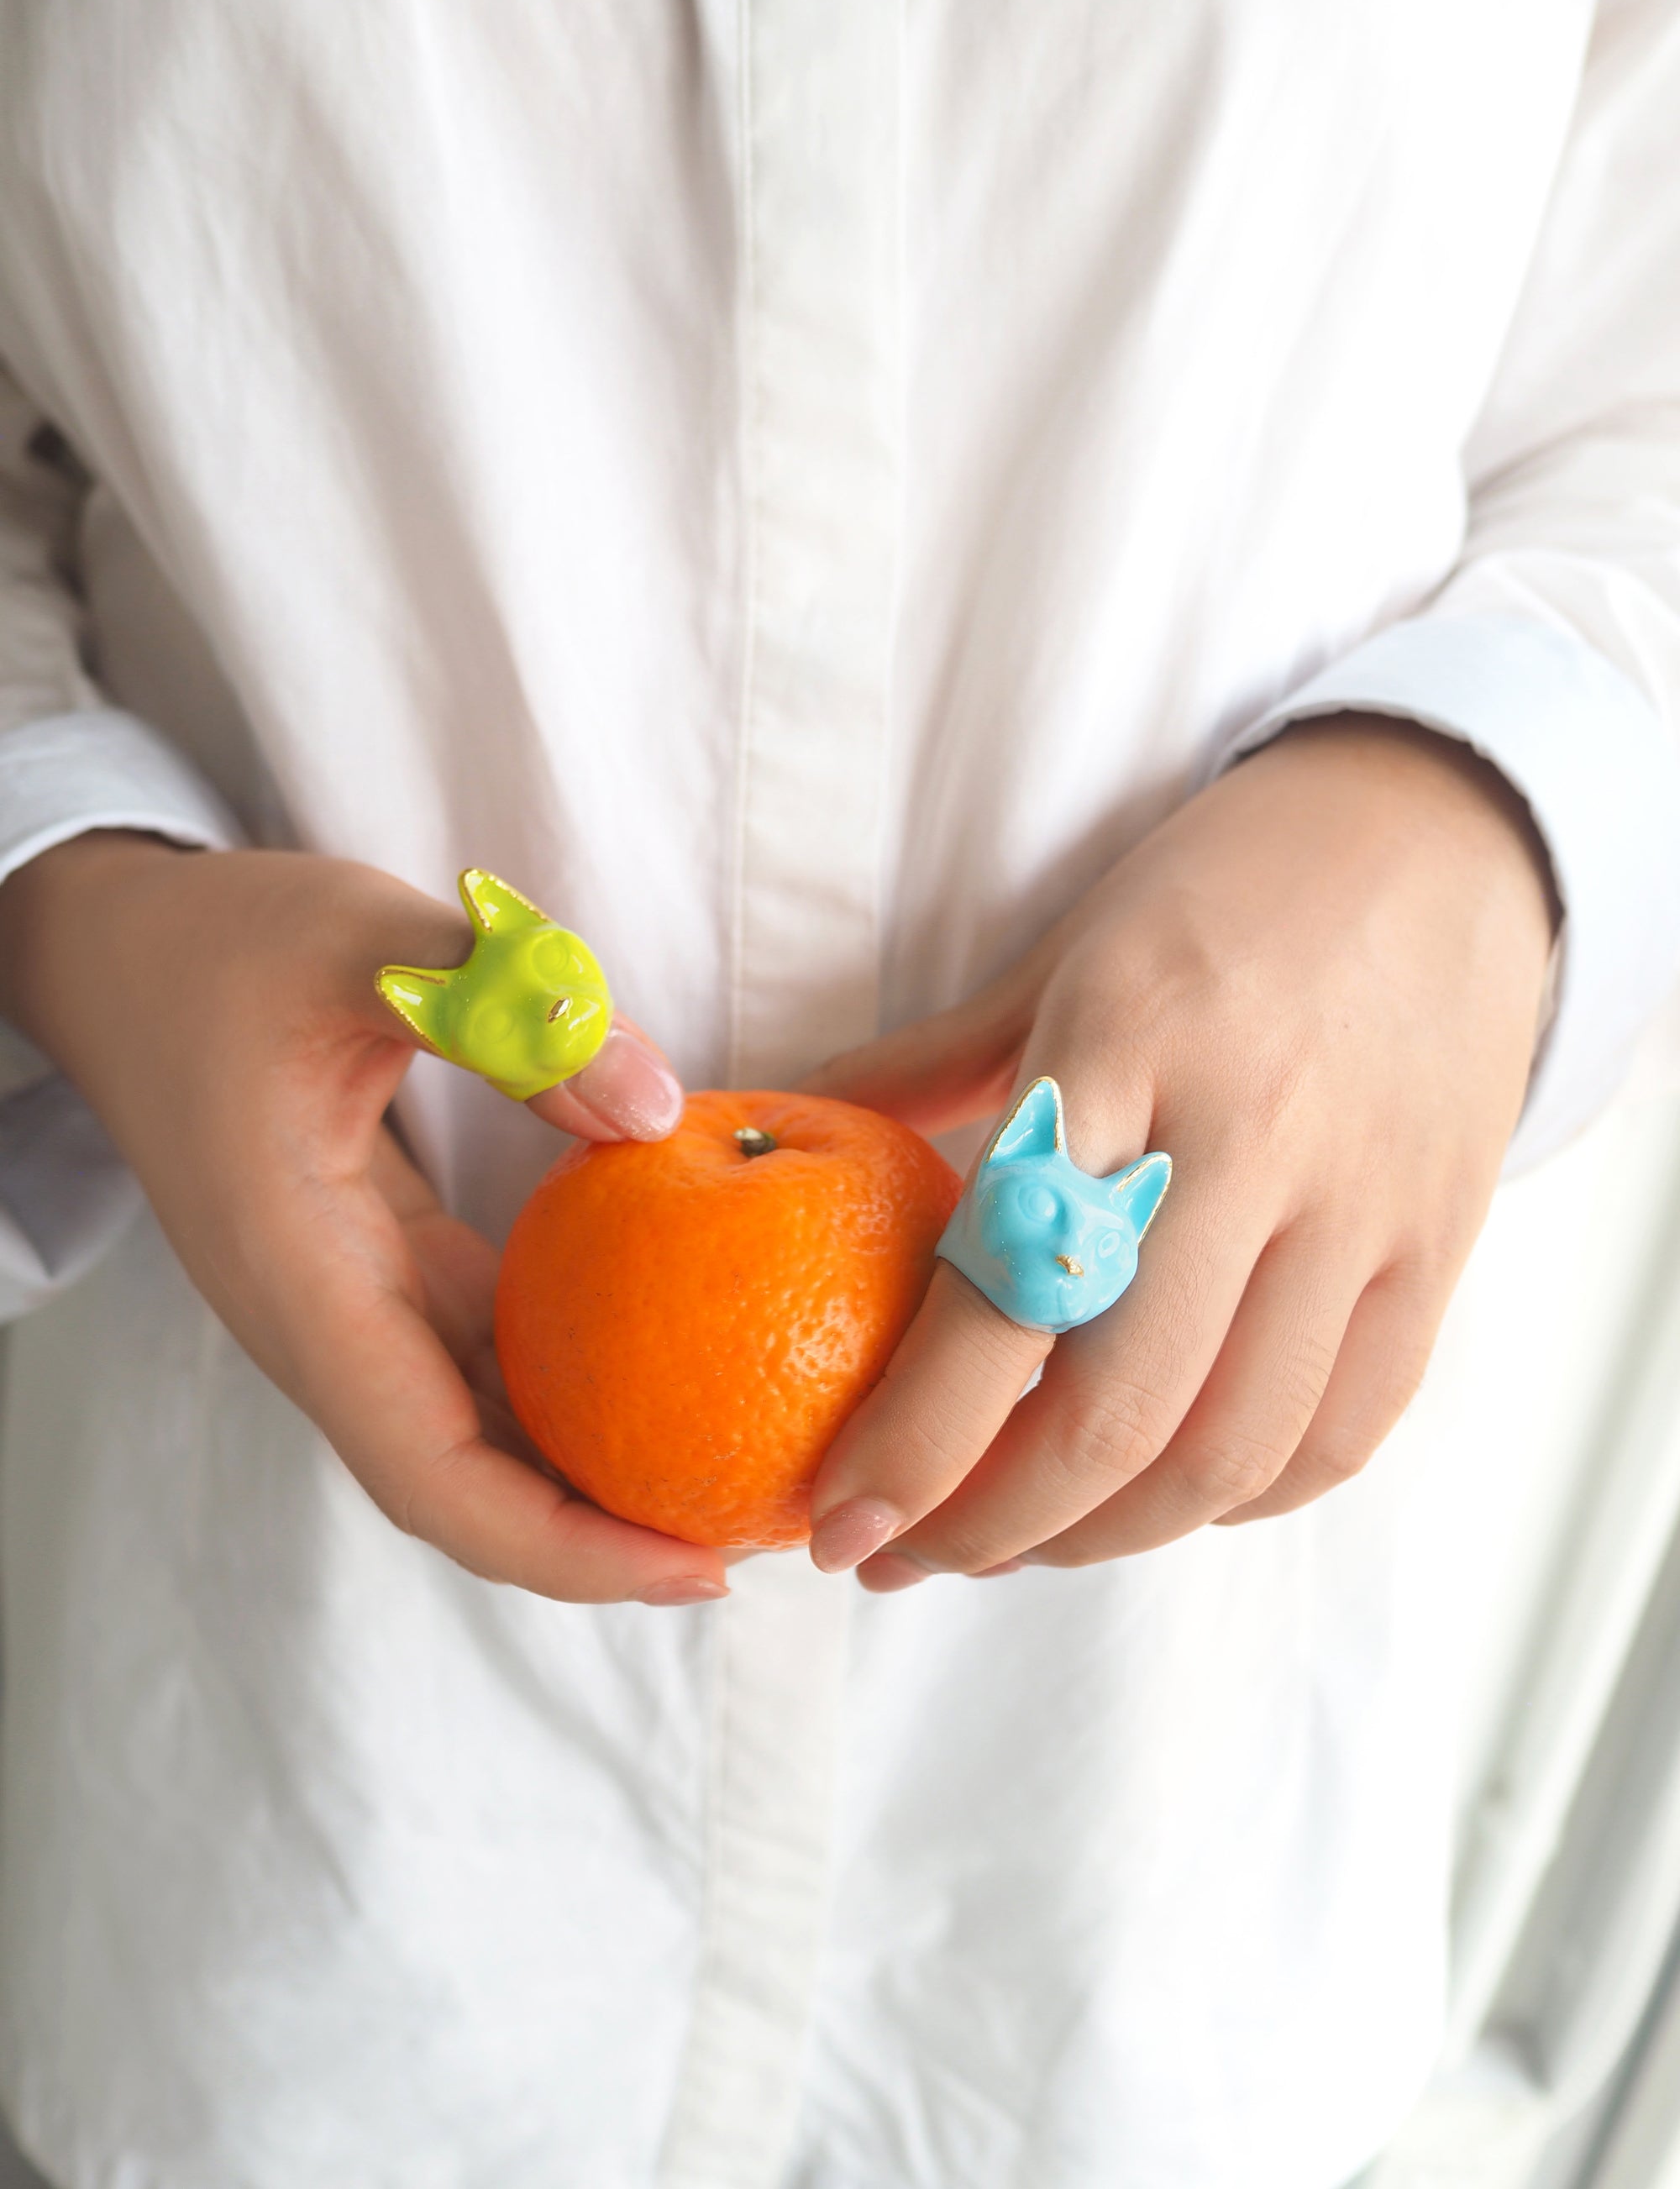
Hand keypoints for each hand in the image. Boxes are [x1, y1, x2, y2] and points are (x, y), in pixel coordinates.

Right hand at [0, 835, 727, 1605]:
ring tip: (720, 1479)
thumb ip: (512, 1015)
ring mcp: (343, 1306)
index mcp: (301, 1280)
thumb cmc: (225, 942)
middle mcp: (318, 1322)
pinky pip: (473, 1361)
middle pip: (459, 1488)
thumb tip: (661, 1113)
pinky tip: (659, 1368)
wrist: (116, 951)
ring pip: (466, 1436)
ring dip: (580, 1476)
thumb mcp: (372, 945)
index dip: (561, 1547)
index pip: (429, 1474)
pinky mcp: (373, 1271)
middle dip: (594, 1543)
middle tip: (746, 1540)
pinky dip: (560, 1387)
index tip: (692, 1571)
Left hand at [803, 717, 1557, 1589]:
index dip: (914, 1436)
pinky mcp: (1440, 1248)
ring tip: (1014, 1543)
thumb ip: (931, 1061)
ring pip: (1230, 1451)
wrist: (1439, 840)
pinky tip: (1157, 1496)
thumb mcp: (1062, 952)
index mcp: (1129, 1043)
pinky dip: (1235, 1499)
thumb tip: (783, 1123)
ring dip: (1101, 1539)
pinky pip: (1340, 1432)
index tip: (836, 1517)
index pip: (1005, 1286)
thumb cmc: (1220, 893)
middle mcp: (1253, 1135)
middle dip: (989, 1528)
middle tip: (902, 1555)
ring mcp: (1362, 1204)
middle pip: (1118, 1411)